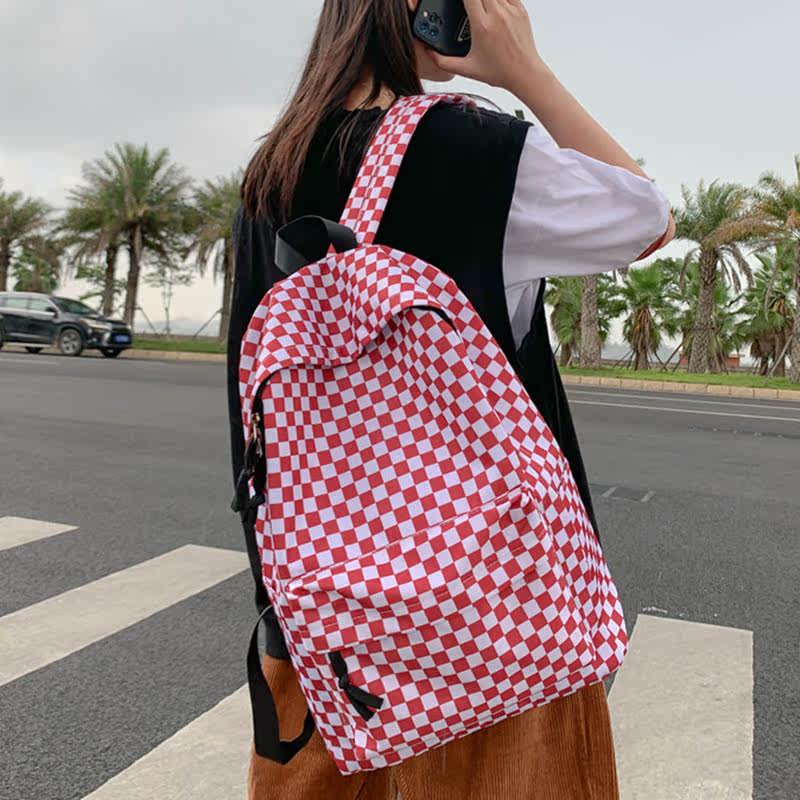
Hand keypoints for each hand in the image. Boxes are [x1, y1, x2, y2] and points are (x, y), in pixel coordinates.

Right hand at [430, 0, 546, 94]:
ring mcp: (510, 10)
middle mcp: (497, 15)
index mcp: (482, 26)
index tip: (456, 1)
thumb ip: (445, 62)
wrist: (524, 73)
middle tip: (468, 5)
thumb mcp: (468, 69)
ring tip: (480, 7)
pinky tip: (494, 6)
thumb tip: (431, 54)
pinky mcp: (521, 10)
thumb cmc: (500, 72)